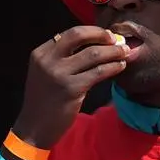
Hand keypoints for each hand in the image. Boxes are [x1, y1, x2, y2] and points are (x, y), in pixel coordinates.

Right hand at [11, 26, 132, 149]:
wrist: (34, 128)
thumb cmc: (44, 102)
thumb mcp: (45, 74)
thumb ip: (62, 59)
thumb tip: (93, 45)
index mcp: (41, 53)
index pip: (70, 33)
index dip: (92, 32)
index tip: (106, 35)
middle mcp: (48, 60)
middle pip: (79, 35)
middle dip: (102, 34)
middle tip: (117, 39)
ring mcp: (59, 74)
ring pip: (93, 54)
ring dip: (112, 51)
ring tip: (125, 52)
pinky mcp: (72, 89)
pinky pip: (98, 72)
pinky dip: (112, 67)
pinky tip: (120, 67)